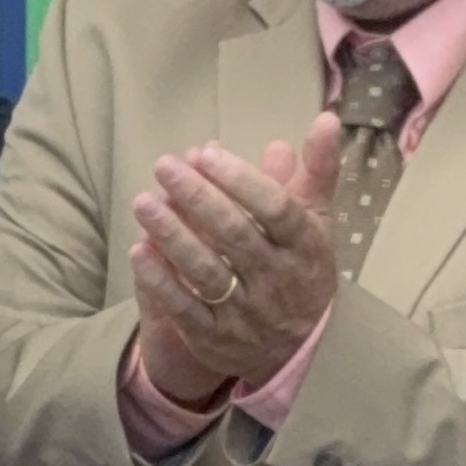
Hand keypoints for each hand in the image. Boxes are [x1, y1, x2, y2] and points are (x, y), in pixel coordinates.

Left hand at [131, 115, 340, 406]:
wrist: (296, 347)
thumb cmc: (301, 267)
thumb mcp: (315, 220)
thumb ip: (317, 170)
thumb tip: (326, 118)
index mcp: (305, 247)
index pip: (276, 209)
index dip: (242, 180)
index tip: (206, 153)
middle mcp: (278, 280)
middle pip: (236, 236)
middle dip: (198, 198)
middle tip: (165, 166)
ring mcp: (247, 313)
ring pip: (207, 272)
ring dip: (172, 236)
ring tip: (143, 201)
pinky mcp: (216, 339)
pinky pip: (186, 310)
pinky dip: (162, 281)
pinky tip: (139, 251)